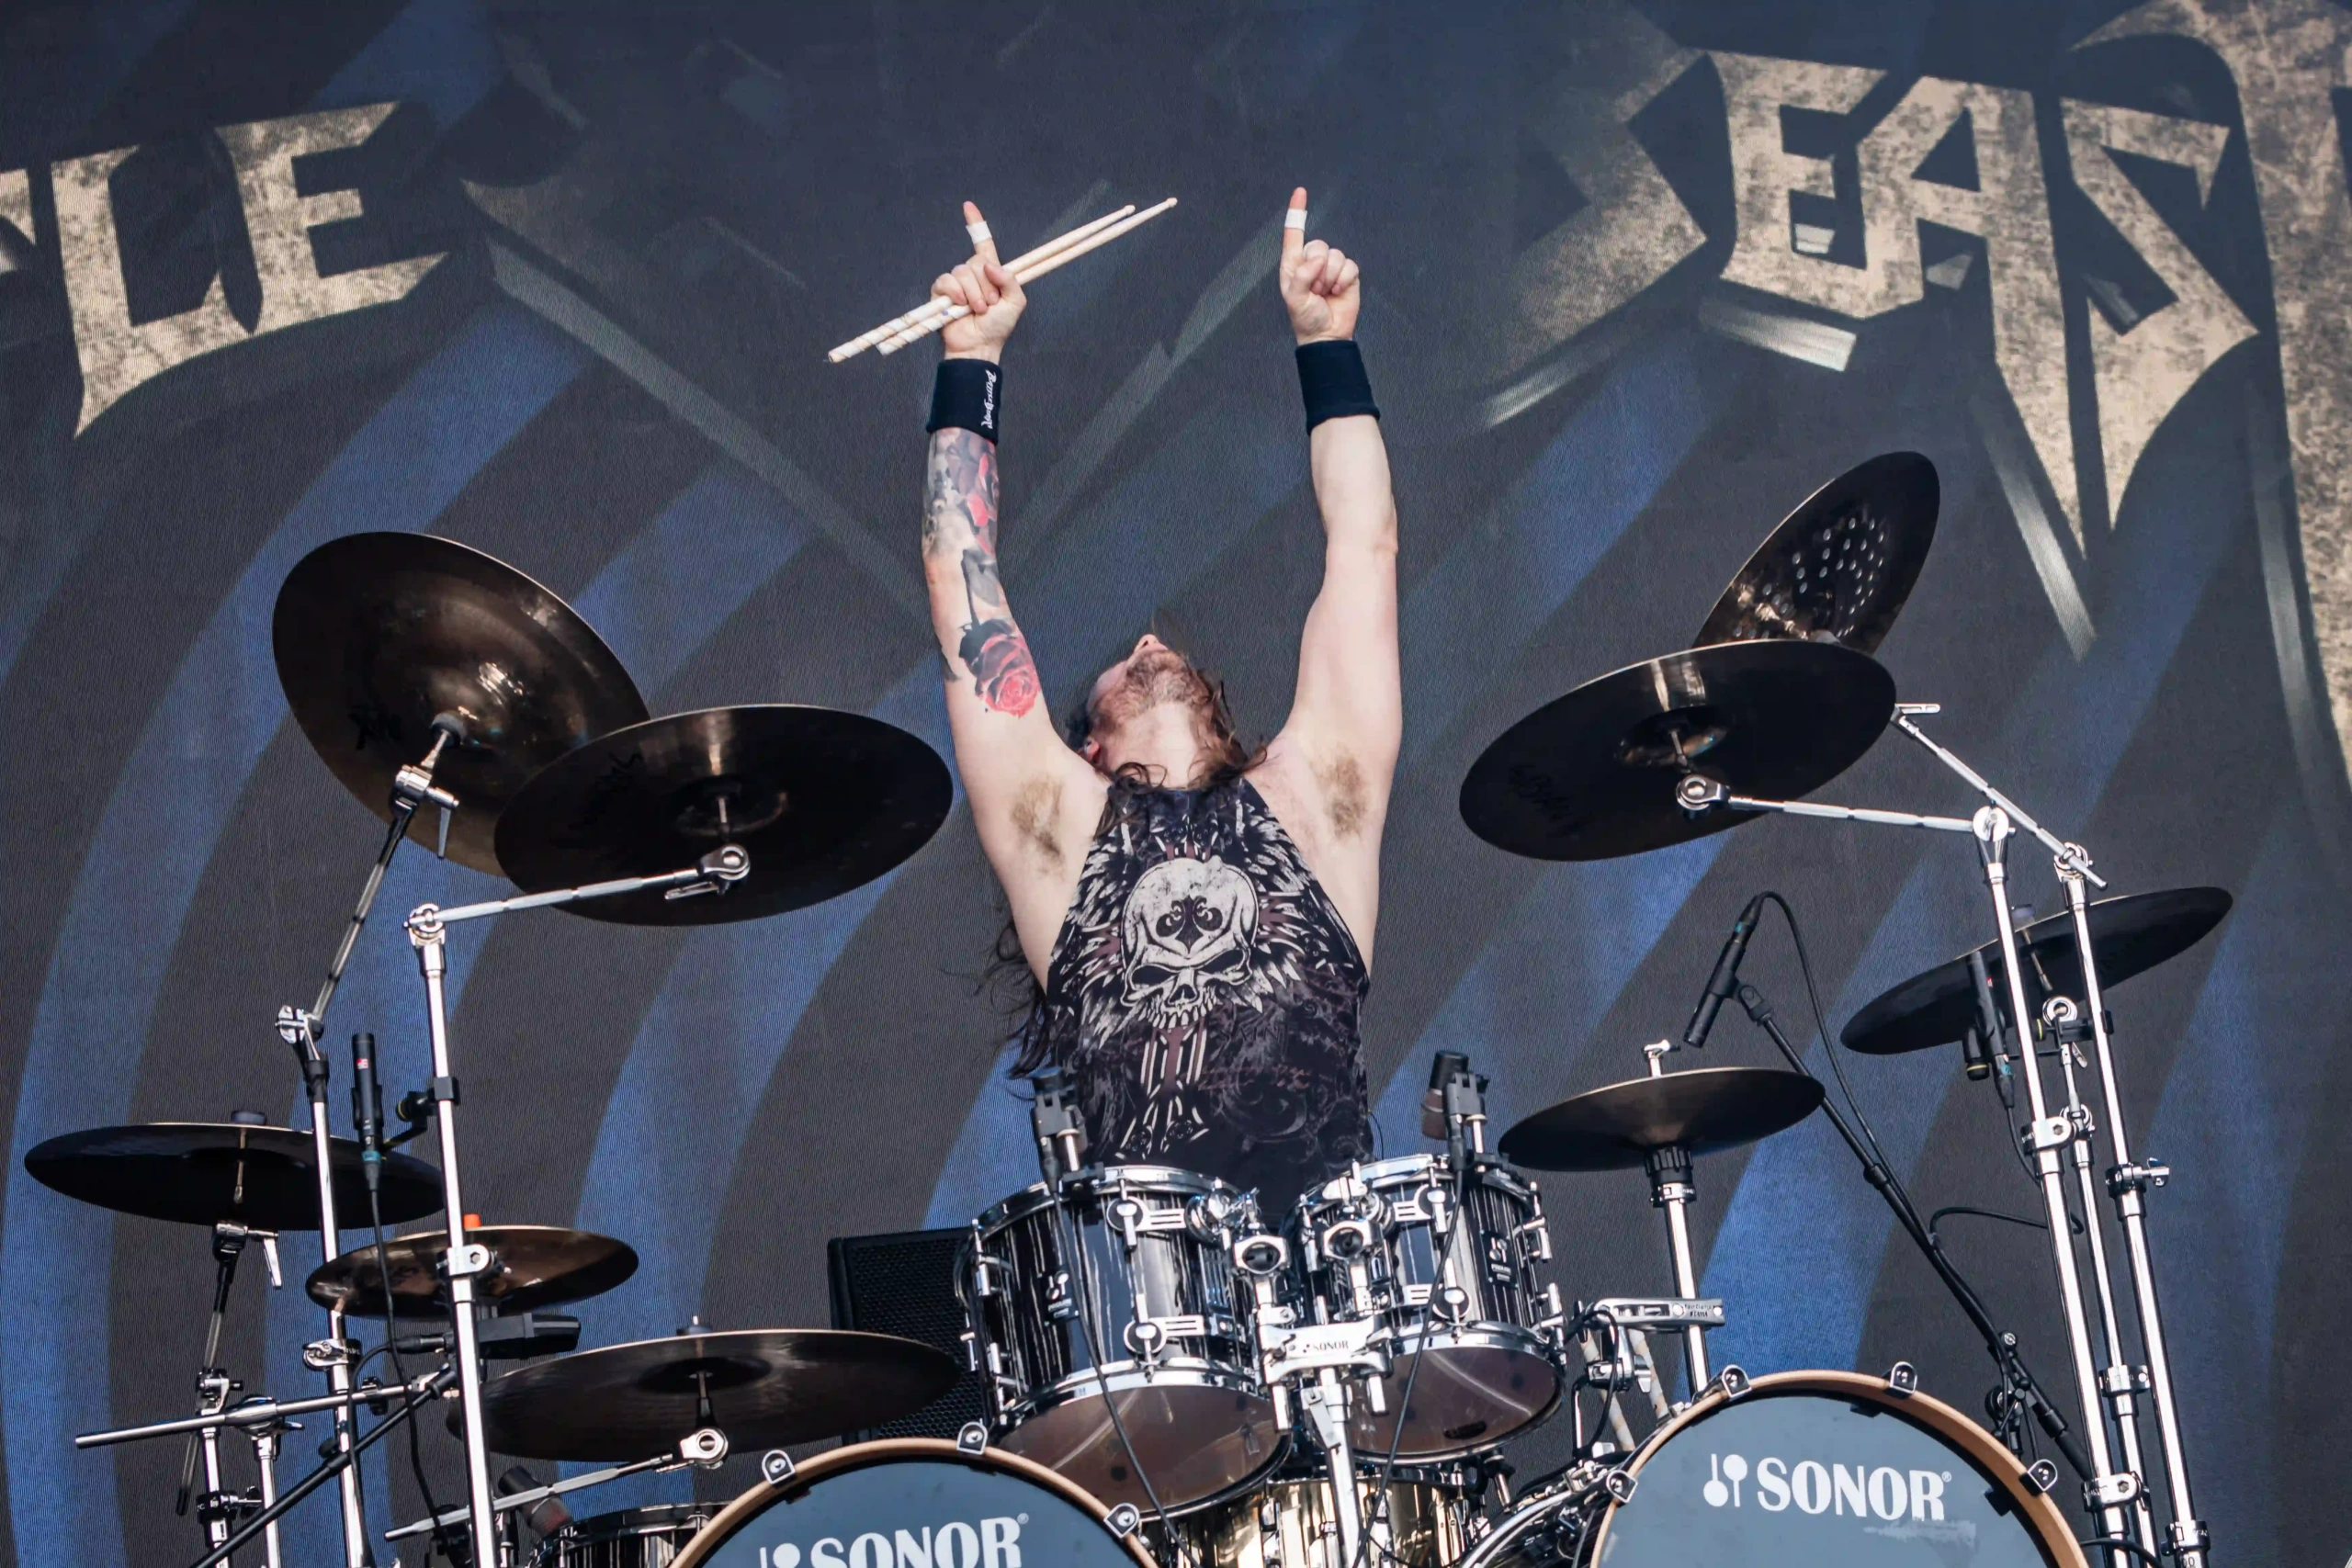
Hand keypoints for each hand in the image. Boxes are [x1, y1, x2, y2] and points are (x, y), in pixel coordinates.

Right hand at [937, 201, 1025, 362]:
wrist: (979, 346)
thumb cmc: (998, 327)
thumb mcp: (1015, 302)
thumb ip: (1010, 280)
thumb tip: (990, 265)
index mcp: (990, 273)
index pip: (982, 243)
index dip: (976, 224)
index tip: (967, 206)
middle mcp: (972, 275)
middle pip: (976, 261)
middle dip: (987, 285)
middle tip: (990, 305)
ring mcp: (956, 283)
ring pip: (963, 272)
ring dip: (974, 294)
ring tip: (978, 310)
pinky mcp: (941, 292)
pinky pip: (947, 281)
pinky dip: (957, 294)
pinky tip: (960, 306)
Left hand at [1278, 187, 1359, 343]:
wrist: (1327, 335)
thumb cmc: (1305, 318)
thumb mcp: (1295, 298)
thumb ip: (1302, 275)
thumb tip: (1318, 259)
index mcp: (1293, 264)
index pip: (1294, 234)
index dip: (1297, 213)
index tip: (1300, 192)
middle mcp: (1312, 262)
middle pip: (1319, 245)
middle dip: (1318, 269)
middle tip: (1315, 289)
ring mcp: (1331, 267)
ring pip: (1336, 255)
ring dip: (1331, 277)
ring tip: (1326, 292)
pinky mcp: (1348, 274)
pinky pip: (1350, 265)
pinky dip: (1344, 279)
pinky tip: (1338, 292)